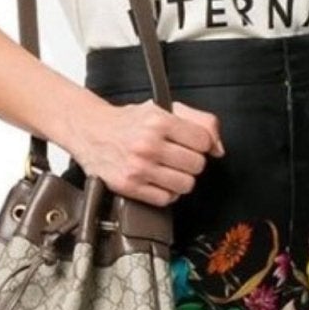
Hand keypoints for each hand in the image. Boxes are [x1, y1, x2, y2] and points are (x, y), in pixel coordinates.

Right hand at [74, 93, 224, 206]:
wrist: (90, 131)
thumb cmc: (127, 122)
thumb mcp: (163, 109)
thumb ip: (198, 121)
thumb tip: (218, 148)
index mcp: (159, 121)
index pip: (203, 141)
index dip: (201, 144)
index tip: (191, 145)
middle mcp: (148, 144)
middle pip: (197, 165)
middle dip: (190, 162)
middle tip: (177, 157)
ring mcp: (139, 167)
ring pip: (185, 185)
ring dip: (180, 179)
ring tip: (167, 170)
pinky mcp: (130, 186)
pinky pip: (166, 199)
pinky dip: (166, 193)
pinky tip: (157, 181)